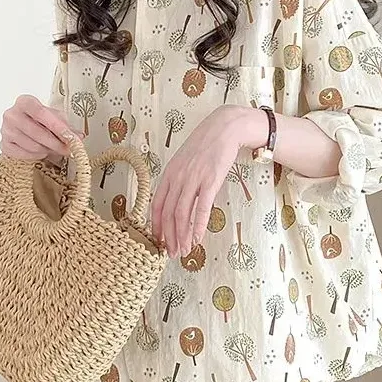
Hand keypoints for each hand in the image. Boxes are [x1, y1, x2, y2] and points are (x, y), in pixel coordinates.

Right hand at [0, 95, 80, 160]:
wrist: (23, 129)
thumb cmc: (40, 121)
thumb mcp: (55, 118)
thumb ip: (67, 127)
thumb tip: (79, 137)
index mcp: (25, 102)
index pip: (40, 112)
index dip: (57, 126)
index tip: (70, 137)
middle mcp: (11, 114)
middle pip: (37, 132)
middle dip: (56, 143)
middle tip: (69, 150)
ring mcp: (5, 130)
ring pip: (33, 146)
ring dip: (47, 150)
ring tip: (53, 148)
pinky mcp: (4, 145)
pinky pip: (25, 155)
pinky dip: (37, 155)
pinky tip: (41, 151)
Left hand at [151, 105, 266, 258]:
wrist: (225, 127)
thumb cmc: (206, 144)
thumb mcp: (185, 160)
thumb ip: (178, 179)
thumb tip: (176, 200)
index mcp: (169, 173)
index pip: (157, 204)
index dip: (156, 226)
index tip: (158, 241)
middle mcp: (177, 177)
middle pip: (169, 213)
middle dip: (169, 237)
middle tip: (172, 253)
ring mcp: (193, 179)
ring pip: (182, 214)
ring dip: (182, 236)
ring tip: (184, 251)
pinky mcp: (210, 180)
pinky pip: (201, 208)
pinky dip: (198, 226)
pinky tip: (197, 238)